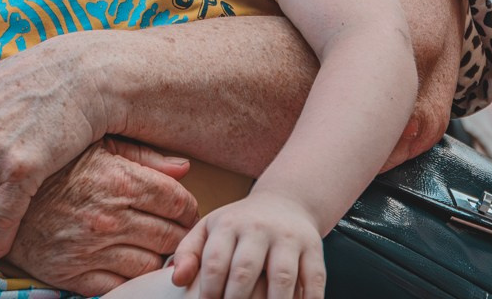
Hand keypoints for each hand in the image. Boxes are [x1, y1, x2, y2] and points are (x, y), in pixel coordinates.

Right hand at [6, 137, 198, 295]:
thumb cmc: (52, 165)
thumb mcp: (96, 146)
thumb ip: (143, 156)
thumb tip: (184, 168)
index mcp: (119, 180)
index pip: (179, 203)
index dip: (185, 209)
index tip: (178, 211)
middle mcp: (110, 217)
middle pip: (171, 236)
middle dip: (175, 235)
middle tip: (165, 230)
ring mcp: (93, 249)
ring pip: (151, 266)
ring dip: (154, 258)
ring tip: (143, 246)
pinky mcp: (74, 275)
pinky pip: (121, 287)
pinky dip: (128, 279)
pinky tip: (121, 263)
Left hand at [170, 190, 322, 298]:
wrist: (286, 202)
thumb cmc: (240, 224)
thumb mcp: (210, 228)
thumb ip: (189, 251)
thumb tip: (176, 279)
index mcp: (228, 224)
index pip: (215, 261)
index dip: (209, 290)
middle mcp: (258, 228)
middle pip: (245, 270)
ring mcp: (288, 238)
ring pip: (281, 277)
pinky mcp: (314, 250)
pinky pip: (313, 281)